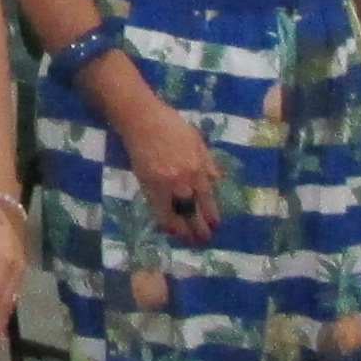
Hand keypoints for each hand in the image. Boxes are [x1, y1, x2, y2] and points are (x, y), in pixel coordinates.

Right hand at [120, 93, 221, 245]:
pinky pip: (157, 211)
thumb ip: (208, 163)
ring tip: (187, 240)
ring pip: (174, 216)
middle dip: (199, 230)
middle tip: (203, 240)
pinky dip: (164, 222)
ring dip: (182, 231)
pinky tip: (169, 229)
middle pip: (192, 213)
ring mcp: (163, 185)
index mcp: (197, 168)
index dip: (211, 216)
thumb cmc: (172, 126)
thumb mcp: (197, 141)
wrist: (142, 120)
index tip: (215, 226)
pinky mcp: (147, 186)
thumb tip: (218, 181)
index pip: (207, 200)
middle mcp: (182, 181)